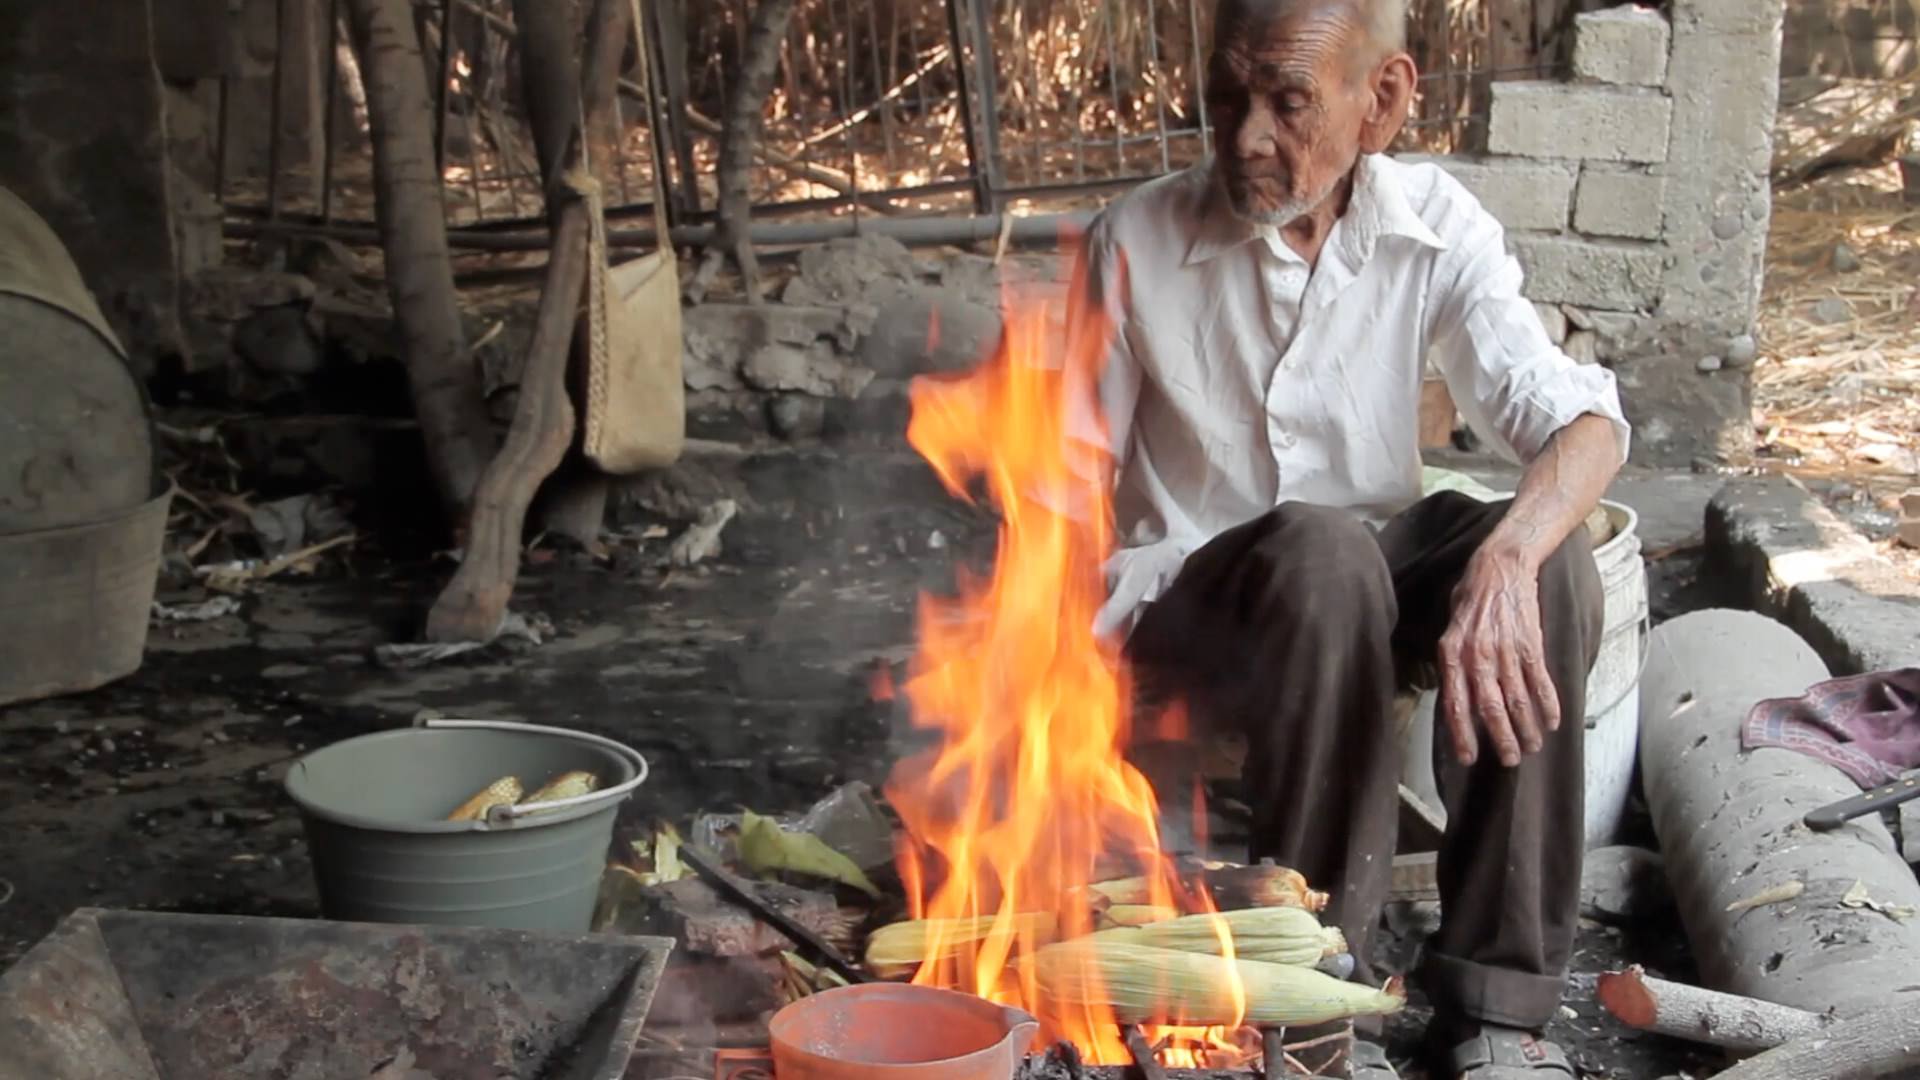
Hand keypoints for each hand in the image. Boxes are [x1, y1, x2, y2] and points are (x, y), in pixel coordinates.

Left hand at [1436, 547, 1560, 767]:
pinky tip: (1552, 721)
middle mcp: (1477, 655)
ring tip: (1532, 747)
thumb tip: (1455, 697)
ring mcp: (1506, 650)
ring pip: (1517, 699)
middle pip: (1490, 708)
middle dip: (1501, 739)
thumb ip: (1452, 663)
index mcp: (1451, 653)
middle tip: (1509, 760)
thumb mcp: (1449, 629)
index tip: (1469, 758)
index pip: (1455, 703)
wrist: (1501, 566)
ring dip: (1526, 728)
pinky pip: (1540, 680)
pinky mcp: (1531, 643)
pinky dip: (1548, 704)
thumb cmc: (1471, 598)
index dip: (1462, 733)